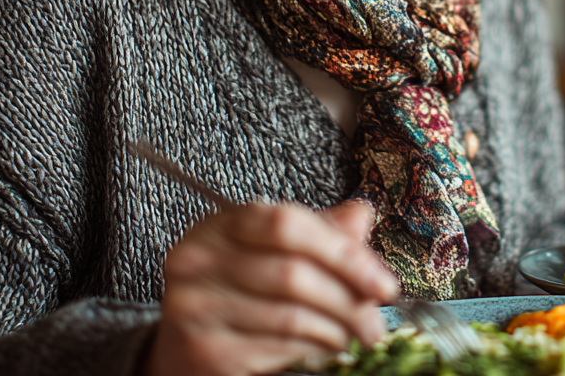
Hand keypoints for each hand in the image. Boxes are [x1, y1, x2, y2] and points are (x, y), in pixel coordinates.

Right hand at [143, 200, 399, 375]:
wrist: (182, 350)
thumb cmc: (237, 294)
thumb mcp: (273, 253)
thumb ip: (318, 233)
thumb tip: (361, 215)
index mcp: (218, 226)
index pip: (286, 224)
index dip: (343, 252)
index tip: (382, 281)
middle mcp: (197, 261)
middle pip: (293, 273)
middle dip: (349, 299)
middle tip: (378, 321)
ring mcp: (195, 308)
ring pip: (291, 316)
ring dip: (337, 329)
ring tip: (358, 335)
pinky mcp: (205, 350)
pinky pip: (278, 348)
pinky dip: (314, 350)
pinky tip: (327, 348)